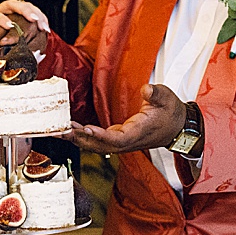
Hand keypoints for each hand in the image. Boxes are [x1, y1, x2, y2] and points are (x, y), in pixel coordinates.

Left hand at [0, 0, 50, 56]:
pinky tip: (45, 26)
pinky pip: (31, 11)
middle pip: (11, 4)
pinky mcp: (18, 14)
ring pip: (23, 5)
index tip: (9, 26)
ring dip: (35, 14)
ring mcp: (9, 11)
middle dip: (24, 10)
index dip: (1, 19)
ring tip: (43, 26)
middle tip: (33, 20)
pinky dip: (39, 18)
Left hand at [65, 83, 187, 153]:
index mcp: (138, 133)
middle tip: (61, 130)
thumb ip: (156, 94)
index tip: (86, 128)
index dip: (100, 135)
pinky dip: (82, 137)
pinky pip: (97, 141)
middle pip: (100, 146)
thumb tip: (147, 89)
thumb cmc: (171, 113)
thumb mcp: (167, 99)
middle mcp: (127, 142)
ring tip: (58, 131)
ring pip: (96, 146)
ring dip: (77, 139)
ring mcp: (121, 142)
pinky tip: (70, 130)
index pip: (116, 139)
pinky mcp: (117, 139)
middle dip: (80, 139)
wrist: (177, 128)